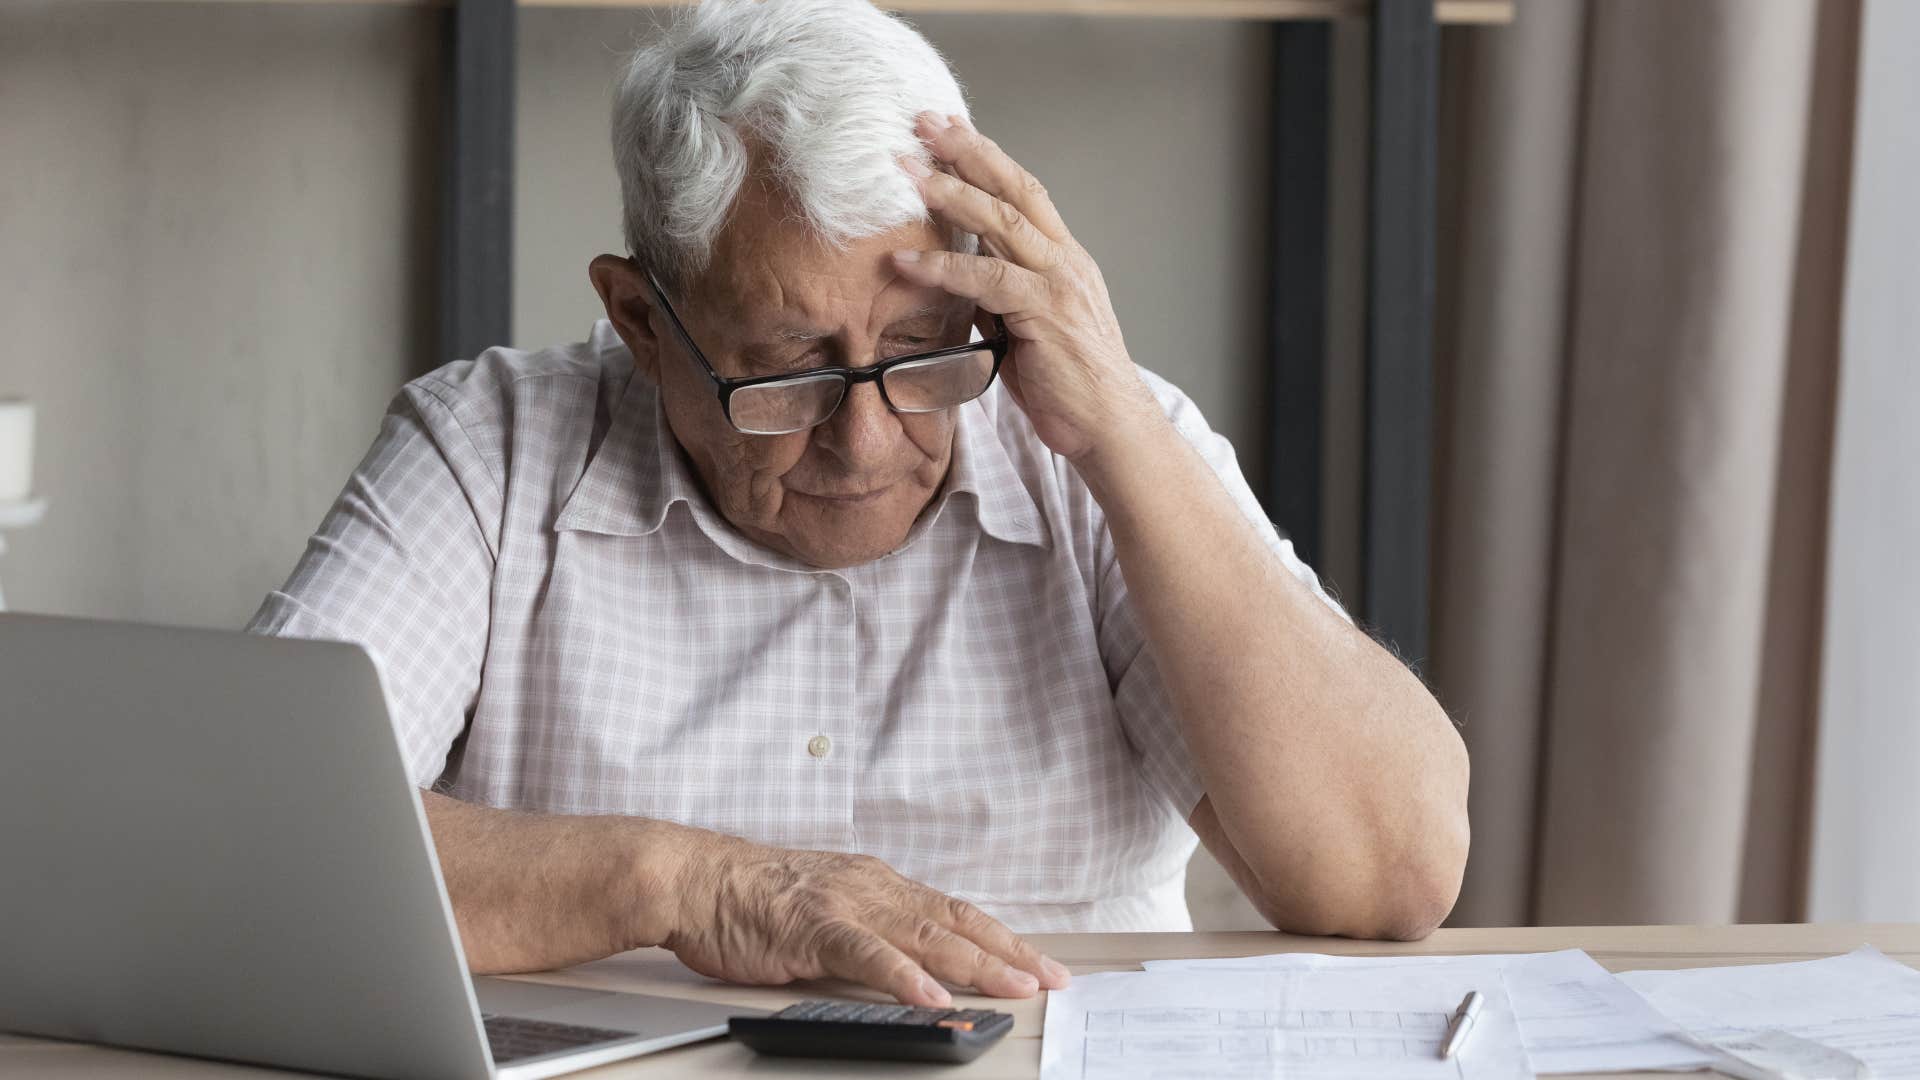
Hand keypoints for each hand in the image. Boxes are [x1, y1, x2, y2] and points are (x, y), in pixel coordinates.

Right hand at [662, 831, 1070, 1005]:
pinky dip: (901, 976)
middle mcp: (873, 888)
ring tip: (1012, 987)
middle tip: (1051, 980)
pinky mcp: (812, 926)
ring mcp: (846, 904)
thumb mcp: (827, 909)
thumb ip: (870, 931)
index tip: (1040, 963)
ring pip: (924, 935)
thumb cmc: (753, 899)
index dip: (1002, 938)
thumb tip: (913, 963)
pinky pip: (865, 953)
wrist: (696, 877)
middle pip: (956, 923)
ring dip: (974, 964)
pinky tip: (929, 995)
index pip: (956, 912)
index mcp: (880, 885)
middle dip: (1009, 953)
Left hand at [891, 112, 1161, 462]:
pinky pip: (986, 280)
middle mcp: (1066, 260)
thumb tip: (956, 282)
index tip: (947, 129)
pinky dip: (942, 267)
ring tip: (906, 173)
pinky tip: (905, 260)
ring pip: (1002, 222)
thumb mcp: (1028, 327)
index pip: (1023, 191)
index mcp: (1065, 258)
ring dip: (950, 193)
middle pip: (1014, 187)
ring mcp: (1059, 284)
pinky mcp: (1046, 314)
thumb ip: (998, 297)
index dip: (985, 157)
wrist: (1111, 427)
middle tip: (924, 122)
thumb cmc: (1068, 384)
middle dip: (967, 151)